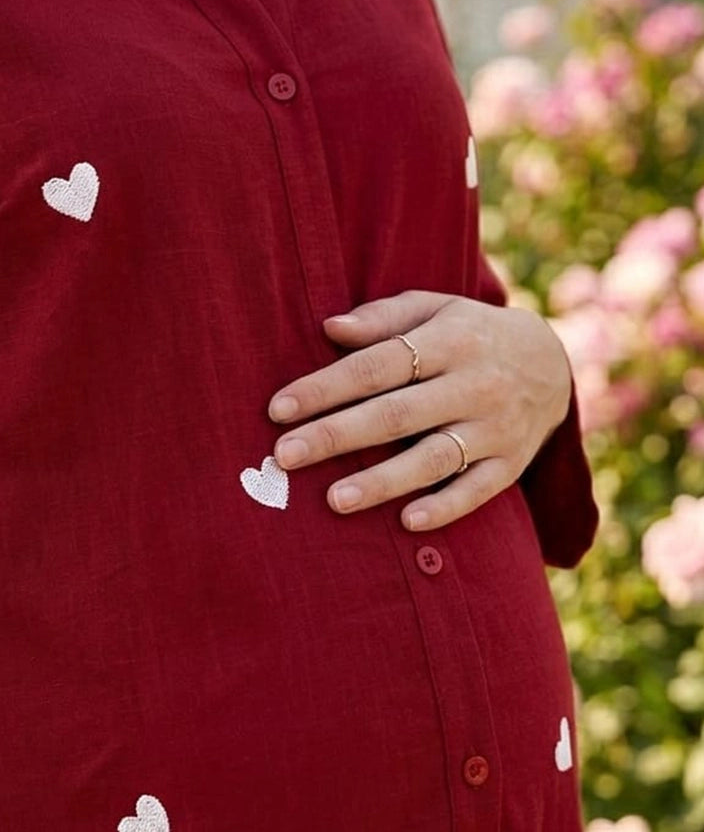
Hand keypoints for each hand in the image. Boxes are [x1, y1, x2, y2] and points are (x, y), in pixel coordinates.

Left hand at [266, 290, 572, 531]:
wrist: (553, 363)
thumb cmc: (468, 334)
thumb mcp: (434, 309)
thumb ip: (383, 318)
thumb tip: (330, 328)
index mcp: (449, 341)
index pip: (378, 365)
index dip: (326, 387)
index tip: (278, 409)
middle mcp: (474, 384)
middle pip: (396, 414)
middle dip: (336, 436)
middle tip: (285, 456)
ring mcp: (495, 427)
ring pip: (434, 458)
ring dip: (383, 481)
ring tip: (334, 500)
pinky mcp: (511, 464)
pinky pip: (477, 490)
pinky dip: (444, 507)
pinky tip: (406, 522)